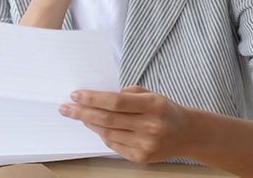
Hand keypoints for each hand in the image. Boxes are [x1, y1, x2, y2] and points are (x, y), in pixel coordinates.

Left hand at [59, 86, 193, 162]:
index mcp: (153, 105)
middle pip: (108, 119)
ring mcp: (146, 144)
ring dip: (89, 123)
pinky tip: (94, 126)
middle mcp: (151, 126)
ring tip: (78, 115)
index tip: (76, 95)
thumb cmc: (164, 110)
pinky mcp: (140, 157)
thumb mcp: (150, 94)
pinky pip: (113, 145)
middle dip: (83, 112)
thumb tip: (96, 97)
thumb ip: (125, 94)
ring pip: (107, 133)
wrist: (185, 134)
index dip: (93, 98)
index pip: (116, 102)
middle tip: (66, 107)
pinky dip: (101, 134)